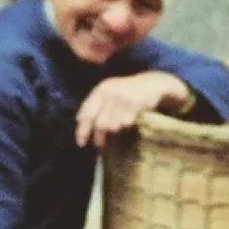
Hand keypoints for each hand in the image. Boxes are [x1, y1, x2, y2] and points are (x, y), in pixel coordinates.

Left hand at [74, 71, 188, 148]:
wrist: (150, 84)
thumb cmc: (125, 91)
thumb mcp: (108, 92)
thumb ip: (93, 104)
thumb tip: (78, 119)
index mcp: (100, 90)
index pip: (87, 113)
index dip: (82, 130)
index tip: (81, 143)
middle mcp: (110, 93)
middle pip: (100, 123)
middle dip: (98, 136)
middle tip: (99, 144)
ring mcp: (123, 98)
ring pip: (113, 125)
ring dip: (114, 129)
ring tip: (118, 127)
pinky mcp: (136, 104)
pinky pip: (126, 123)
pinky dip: (126, 125)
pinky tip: (128, 120)